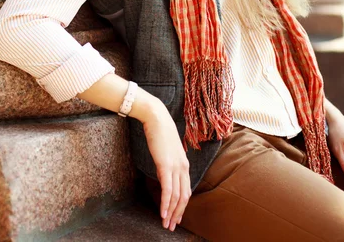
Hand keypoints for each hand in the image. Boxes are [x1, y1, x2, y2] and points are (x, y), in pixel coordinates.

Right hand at [141, 98, 190, 230]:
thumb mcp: (166, 152)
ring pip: (177, 196)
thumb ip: (167, 166)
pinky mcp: (166, 165)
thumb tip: (164, 178)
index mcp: (184, 164)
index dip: (182, 206)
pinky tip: (162, 213)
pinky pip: (168, 189)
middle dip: (178, 213)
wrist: (156, 118)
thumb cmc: (160, 133)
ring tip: (166, 224)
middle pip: (184, 196)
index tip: (176, 216)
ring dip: (171, 212)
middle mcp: (183, 167)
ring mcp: (176, 166)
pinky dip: (166, 203)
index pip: (186, 190)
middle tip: (171, 226)